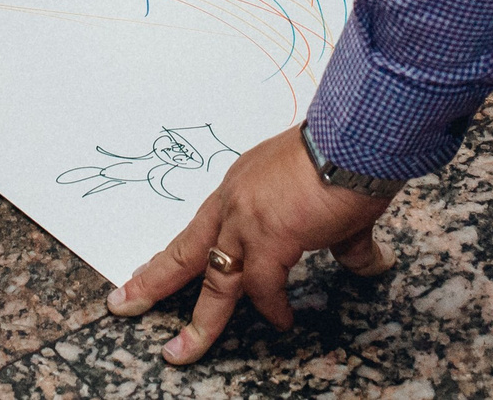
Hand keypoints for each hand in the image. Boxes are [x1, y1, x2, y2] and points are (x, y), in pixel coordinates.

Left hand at [107, 126, 395, 365]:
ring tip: (182, 352)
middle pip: (186, 251)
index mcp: (242, 188)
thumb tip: (369, 260)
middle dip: (153, 282)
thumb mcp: (332, 203)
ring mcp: (246, 221)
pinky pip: (263, 288)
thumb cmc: (346, 156)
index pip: (202, 227)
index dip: (179, 253)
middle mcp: (235, 202)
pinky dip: (272, 309)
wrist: (355, 139)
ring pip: (214, 281)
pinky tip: (282, 322)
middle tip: (123, 304)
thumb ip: (342, 240)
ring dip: (200, 322)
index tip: (154, 269)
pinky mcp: (269, 238)